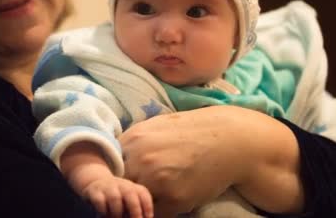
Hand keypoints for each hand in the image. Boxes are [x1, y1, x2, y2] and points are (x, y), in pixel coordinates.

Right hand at [81, 176, 152, 217]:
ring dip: (116, 213)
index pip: (143, 193)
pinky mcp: (94, 191)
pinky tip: (102, 216)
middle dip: (135, 210)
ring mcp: (107, 187)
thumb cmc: (117, 198)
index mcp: (132, 187)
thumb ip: (135, 210)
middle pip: (130, 193)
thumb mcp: (128, 201)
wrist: (95, 183)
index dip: (147, 206)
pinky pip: (99, 201)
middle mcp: (121, 185)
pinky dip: (102, 211)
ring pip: (115, 198)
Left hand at [118, 106, 302, 216]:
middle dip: (119, 197)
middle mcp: (140, 159)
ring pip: (132, 205)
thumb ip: (132, 143)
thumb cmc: (192, 132)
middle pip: (115, 190)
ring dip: (136, 207)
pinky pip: (153, 214)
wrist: (229, 140)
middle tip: (125, 201)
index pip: (106, 169)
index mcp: (132, 139)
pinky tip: (165, 203)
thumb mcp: (156, 127)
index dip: (109, 181)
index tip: (112, 188)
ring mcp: (156, 180)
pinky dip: (155, 212)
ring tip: (144, 202)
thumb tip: (112, 159)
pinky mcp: (174, 199)